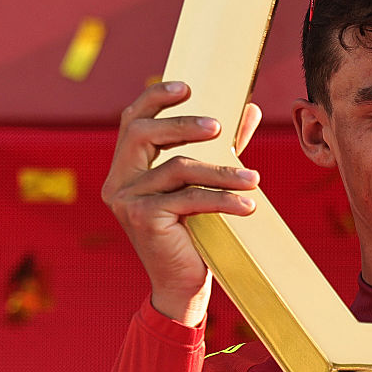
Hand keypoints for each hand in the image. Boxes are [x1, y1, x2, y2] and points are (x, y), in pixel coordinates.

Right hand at [101, 81, 261, 325]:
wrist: (184, 285)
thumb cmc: (195, 231)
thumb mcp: (208, 183)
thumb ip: (223, 147)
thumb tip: (248, 109)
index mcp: (126, 169)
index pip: (131, 122)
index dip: (155, 98)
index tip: (187, 86)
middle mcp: (117, 182)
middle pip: (143, 134)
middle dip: (182, 124)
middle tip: (220, 127)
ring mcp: (126, 200)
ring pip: (177, 168)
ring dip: (221, 171)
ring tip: (254, 179)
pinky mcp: (142, 219)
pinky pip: (189, 198)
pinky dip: (223, 199)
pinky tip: (248, 205)